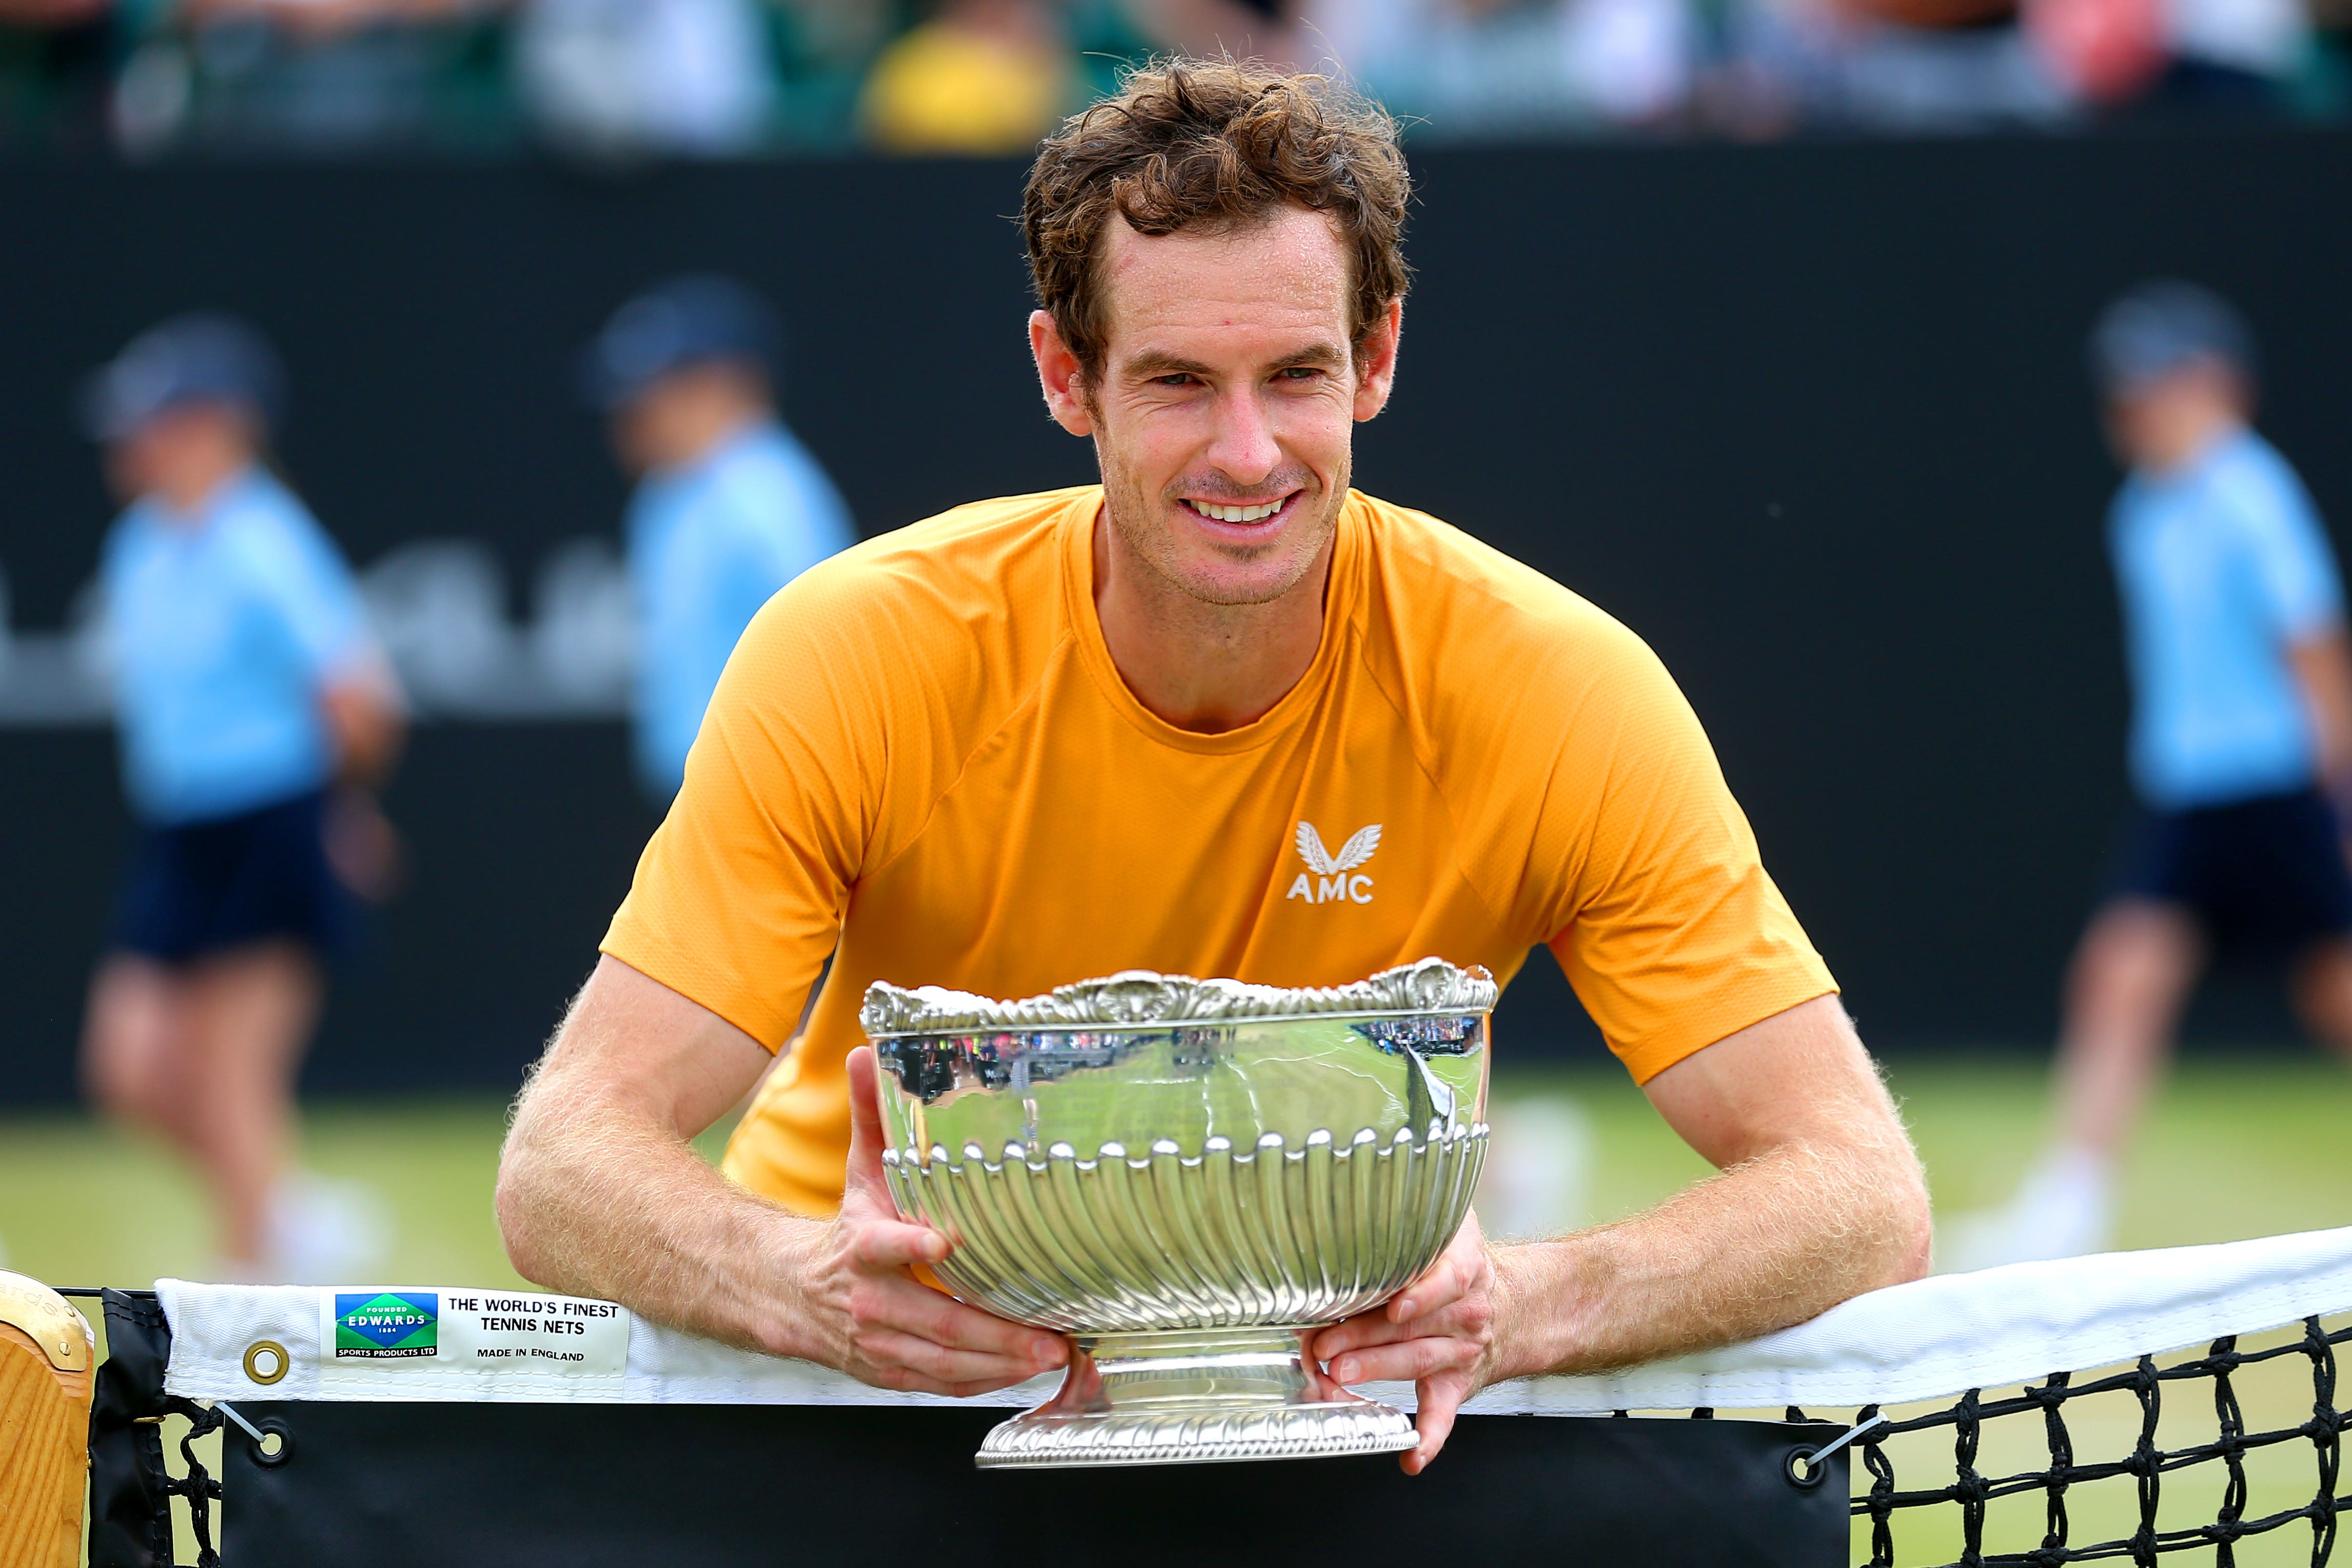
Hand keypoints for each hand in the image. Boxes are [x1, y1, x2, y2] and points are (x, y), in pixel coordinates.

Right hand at [786, 1047, 1068, 1396]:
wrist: (794, 1294)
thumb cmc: (845, 1229)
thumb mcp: (858, 1170)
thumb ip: (869, 1115)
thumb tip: (869, 1052)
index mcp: (861, 1247)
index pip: (884, 1245)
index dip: (912, 1246)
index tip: (943, 1242)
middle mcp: (871, 1302)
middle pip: (937, 1321)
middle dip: (997, 1333)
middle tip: (1051, 1334)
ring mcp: (880, 1345)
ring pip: (945, 1363)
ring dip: (1002, 1363)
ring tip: (1054, 1355)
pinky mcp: (890, 1373)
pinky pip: (942, 1384)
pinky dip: (985, 1383)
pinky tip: (1025, 1372)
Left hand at [1309, 1211, 1513, 1473]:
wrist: (1514, 1307)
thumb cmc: (1463, 1262)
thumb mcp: (1455, 1224)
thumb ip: (1419, 1207)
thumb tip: (1367, 1182)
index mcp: (1464, 1270)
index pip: (1445, 1279)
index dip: (1420, 1293)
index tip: (1393, 1303)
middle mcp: (1464, 1314)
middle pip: (1412, 1326)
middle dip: (1364, 1335)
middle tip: (1325, 1341)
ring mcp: (1459, 1353)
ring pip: (1417, 1363)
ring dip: (1377, 1371)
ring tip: (1339, 1373)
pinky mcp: (1454, 1386)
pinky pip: (1443, 1415)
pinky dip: (1428, 1438)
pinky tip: (1411, 1456)